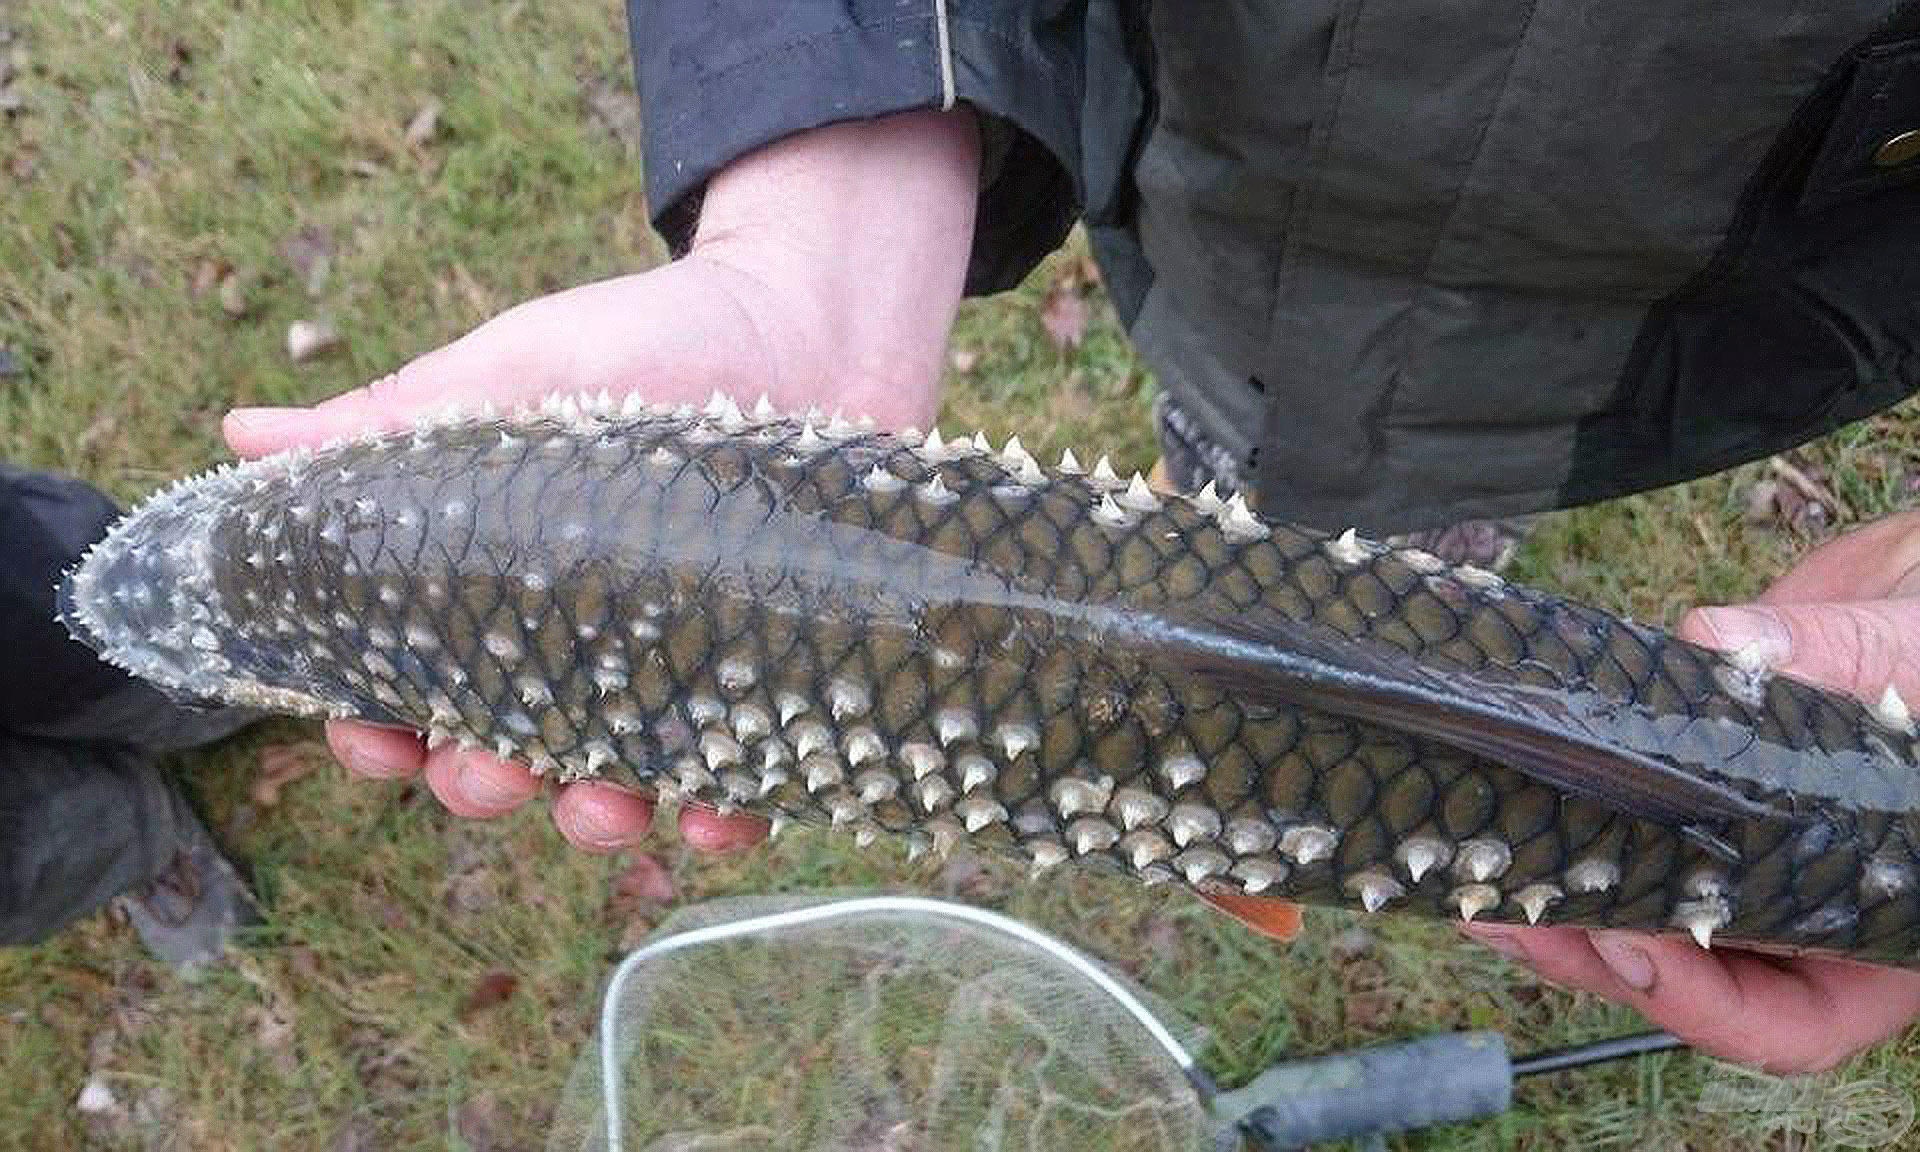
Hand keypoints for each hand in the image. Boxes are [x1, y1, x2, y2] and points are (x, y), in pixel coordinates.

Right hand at [221, 110, 979, 852]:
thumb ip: (392, 421)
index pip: (410, 685)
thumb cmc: (649, 339)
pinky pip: (749, 779)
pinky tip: (721, 817)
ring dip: (595, 820)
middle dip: (481, 783)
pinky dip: (729, 814)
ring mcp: (676, 669)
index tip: (370, 732)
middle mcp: (579, 645)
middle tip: (488, 768)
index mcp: (495, 585)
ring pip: (617, 787)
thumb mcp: (512, 372)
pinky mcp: (775, 679)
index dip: (377, 727)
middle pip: (503, 757)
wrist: (812, 313)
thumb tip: (244, 434)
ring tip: (601, 807)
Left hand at [1467, 512, 1919, 1072]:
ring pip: (1651, 935)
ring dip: (1567, 921)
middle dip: (1604, 962)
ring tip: (1486, 895)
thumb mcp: (1909, 645)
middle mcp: (1811, 916)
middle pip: (1700, 986)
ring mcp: (1746, 872)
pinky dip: (1568, 853)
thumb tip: (1721, 646)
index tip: (1635, 948)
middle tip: (1522, 921)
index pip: (1797, 1019)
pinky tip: (1503, 831)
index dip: (1709, 1005)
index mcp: (1884, 919)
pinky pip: (1628, 858)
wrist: (1905, 602)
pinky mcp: (1693, 817)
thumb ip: (1839, 653)